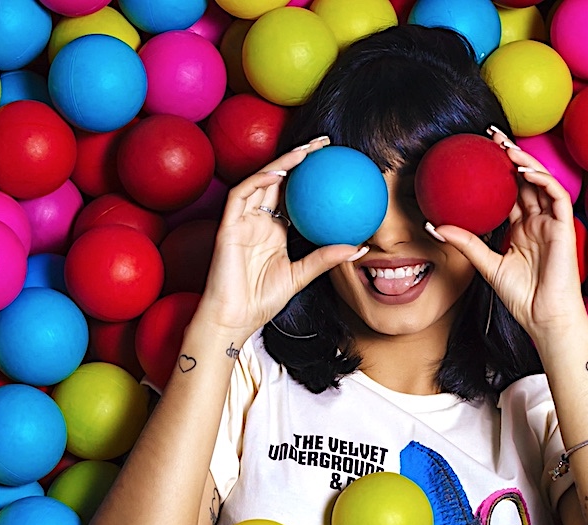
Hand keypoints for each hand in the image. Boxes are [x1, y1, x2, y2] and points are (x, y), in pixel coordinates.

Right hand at [192, 136, 366, 343]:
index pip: (294, 195)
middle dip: (299, 158)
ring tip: (306, 151)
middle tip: (324, 143)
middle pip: (279, 180)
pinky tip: (280, 172)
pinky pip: (241, 195)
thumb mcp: (302, 276)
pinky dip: (259, 180)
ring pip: (261, 181)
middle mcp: (258, 220)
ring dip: (282, 162)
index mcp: (274, 230)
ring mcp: (242, 220)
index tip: (335, 163)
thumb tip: (359, 247)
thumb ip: (326, 258)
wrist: (234, 318)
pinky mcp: (228, 225)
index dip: (311, 177)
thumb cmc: (263, 300)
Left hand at [429, 128, 586, 338]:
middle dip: (510, 154)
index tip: (477, 152)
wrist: (544, 318)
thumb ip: (466, 243)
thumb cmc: (521, 296)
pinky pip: (557, 196)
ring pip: (541, 181)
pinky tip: (524, 170)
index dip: (496, 170)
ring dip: (525, 161)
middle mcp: (537, 220)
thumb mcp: (486, 264)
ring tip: (504, 146)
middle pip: (525, 179)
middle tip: (490, 134)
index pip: (509, 191)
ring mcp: (552, 223)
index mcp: (522, 228)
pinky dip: (542, 180)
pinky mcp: (565, 228)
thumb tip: (434, 226)